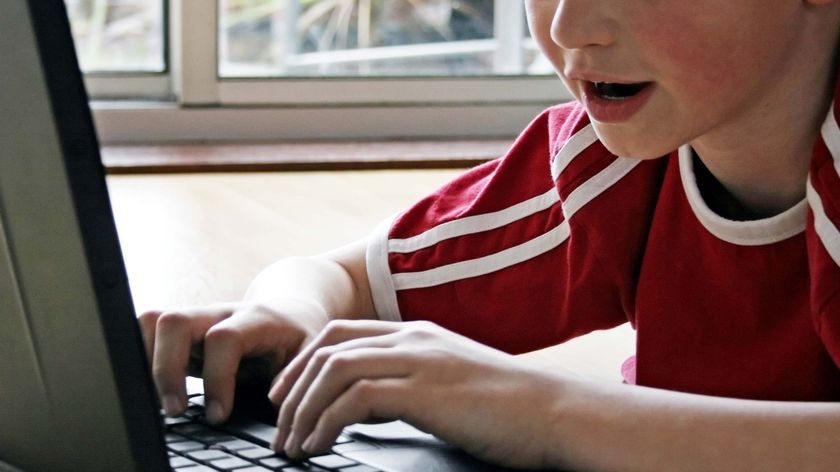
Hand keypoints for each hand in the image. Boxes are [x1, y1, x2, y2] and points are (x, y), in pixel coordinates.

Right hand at [138, 298, 327, 422]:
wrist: (288, 309)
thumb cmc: (297, 336)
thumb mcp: (309, 353)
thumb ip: (296, 376)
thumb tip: (277, 404)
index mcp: (255, 319)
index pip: (224, 339)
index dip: (217, 378)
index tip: (219, 415)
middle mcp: (219, 313)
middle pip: (175, 322)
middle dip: (166, 369)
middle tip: (176, 410)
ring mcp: (196, 318)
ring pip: (152, 320)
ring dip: (146, 360)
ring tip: (159, 400)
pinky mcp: (181, 330)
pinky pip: (146, 330)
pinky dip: (141, 358)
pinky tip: (154, 388)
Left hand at [269, 319, 565, 468]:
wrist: (557, 413)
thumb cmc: (511, 408)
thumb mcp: (453, 384)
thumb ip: (411, 385)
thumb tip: (373, 405)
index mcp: (417, 334)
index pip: (343, 333)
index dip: (306, 362)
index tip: (288, 395)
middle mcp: (412, 339)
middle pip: (328, 347)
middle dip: (293, 385)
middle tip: (278, 423)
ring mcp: (417, 360)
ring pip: (333, 370)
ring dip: (303, 409)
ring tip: (293, 443)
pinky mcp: (423, 390)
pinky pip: (353, 399)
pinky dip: (326, 423)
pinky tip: (319, 446)